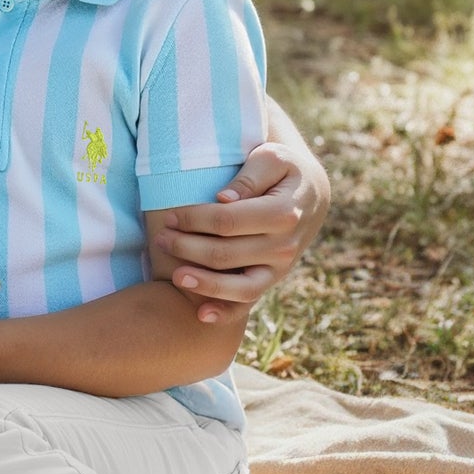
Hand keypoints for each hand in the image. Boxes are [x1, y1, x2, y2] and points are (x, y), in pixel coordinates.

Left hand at [152, 140, 328, 315]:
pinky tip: (202, 315)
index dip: (193, 220)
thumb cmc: (283, 169)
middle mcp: (284, 245)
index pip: (227, 221)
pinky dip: (227, 312)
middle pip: (226, 254)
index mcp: (283, 212)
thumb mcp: (271, 157)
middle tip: (161, 239)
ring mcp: (280, 267)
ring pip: (240, 287)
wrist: (311, 194)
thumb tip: (223, 198)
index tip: (170, 216)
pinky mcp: (273, 278)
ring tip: (176, 277)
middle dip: (188, 248)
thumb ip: (249, 176)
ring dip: (205, 285)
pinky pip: (250, 301)